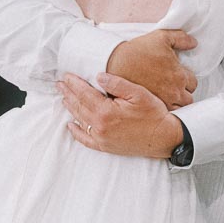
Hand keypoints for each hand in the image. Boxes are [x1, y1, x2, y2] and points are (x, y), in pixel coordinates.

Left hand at [58, 73, 181, 158]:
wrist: (164, 138)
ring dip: (70, 108)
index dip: (74, 83)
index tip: (66, 76)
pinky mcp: (105, 146)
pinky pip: (85, 140)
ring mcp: (101, 138)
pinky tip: (71, 125)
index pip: (84, 93)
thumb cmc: (153, 114)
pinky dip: (76, 132)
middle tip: (59, 84)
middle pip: (79, 106)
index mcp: (106, 111)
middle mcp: (100, 126)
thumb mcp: (138, 93)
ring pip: (80, 120)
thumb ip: (117, 84)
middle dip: (68, 93)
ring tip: (64, 98)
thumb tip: (98, 76)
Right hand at [105, 29, 197, 108]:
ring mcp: (163, 101)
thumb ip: (181, 38)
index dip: (187, 79)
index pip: (193, 82)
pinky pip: (166, 114)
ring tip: (168, 97)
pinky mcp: (151, 107)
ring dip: (176, 103)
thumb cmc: (138, 51)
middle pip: (188, 98)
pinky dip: (166, 109)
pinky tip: (160, 103)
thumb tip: (193, 43)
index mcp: (179, 75)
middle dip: (184, 92)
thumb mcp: (162, 37)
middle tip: (174, 87)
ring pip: (179, 108)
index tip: (178, 77)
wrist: (116, 64)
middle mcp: (174, 91)